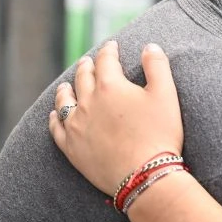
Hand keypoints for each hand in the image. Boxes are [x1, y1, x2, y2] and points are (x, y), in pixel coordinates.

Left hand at [49, 41, 183, 195]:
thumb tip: (149, 46)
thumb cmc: (160, 134)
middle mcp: (87, 101)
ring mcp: (76, 125)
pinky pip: (56, 128)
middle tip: (88, 62)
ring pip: (64, 100)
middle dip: (86, 66)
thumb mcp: (166, 95)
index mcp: (110, 86)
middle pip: (82, 77)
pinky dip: (54, 118)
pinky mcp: (71, 148)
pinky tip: (54, 115)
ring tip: (67, 85)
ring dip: (66, 89)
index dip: (109, 50)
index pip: (106, 60)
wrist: (145, 175)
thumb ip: (157, 66)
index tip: (112, 46)